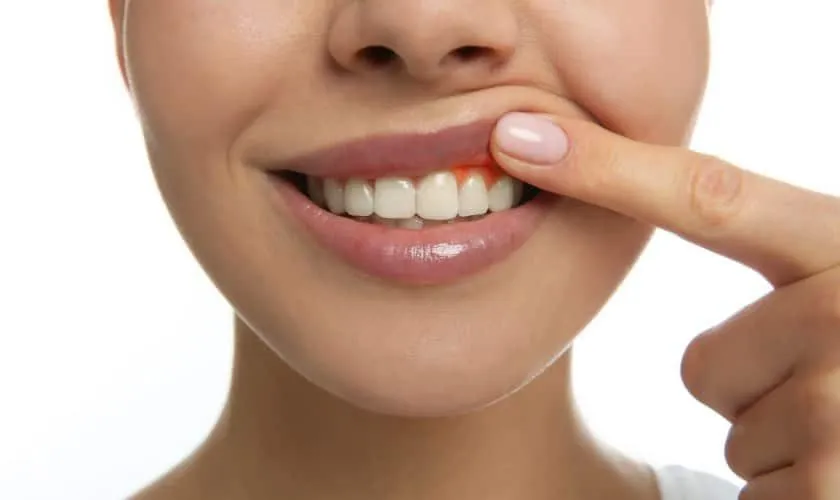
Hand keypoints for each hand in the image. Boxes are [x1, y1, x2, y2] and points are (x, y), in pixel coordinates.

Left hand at [490, 112, 839, 498]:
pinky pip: (751, 489)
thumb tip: (688, 285)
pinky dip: (793, 495)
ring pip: (732, 427)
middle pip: (705, 361)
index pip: (710, 199)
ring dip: (782, 441)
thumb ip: (794, 269)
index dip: (607, 169)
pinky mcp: (832, 491)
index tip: (519, 138)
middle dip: (755, 387)